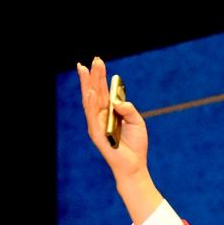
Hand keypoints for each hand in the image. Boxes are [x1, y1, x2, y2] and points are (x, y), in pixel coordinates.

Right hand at [76, 57, 162, 224]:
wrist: (134, 165)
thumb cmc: (135, 145)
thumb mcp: (137, 122)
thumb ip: (128, 109)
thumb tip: (118, 100)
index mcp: (109, 112)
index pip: (102, 91)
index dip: (100, 77)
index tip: (99, 61)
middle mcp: (100, 117)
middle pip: (94, 92)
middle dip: (94, 75)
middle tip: (94, 59)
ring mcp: (96, 125)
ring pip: (90, 101)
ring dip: (88, 85)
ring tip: (86, 69)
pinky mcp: (97, 134)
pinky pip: (92, 117)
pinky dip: (91, 104)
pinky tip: (90, 92)